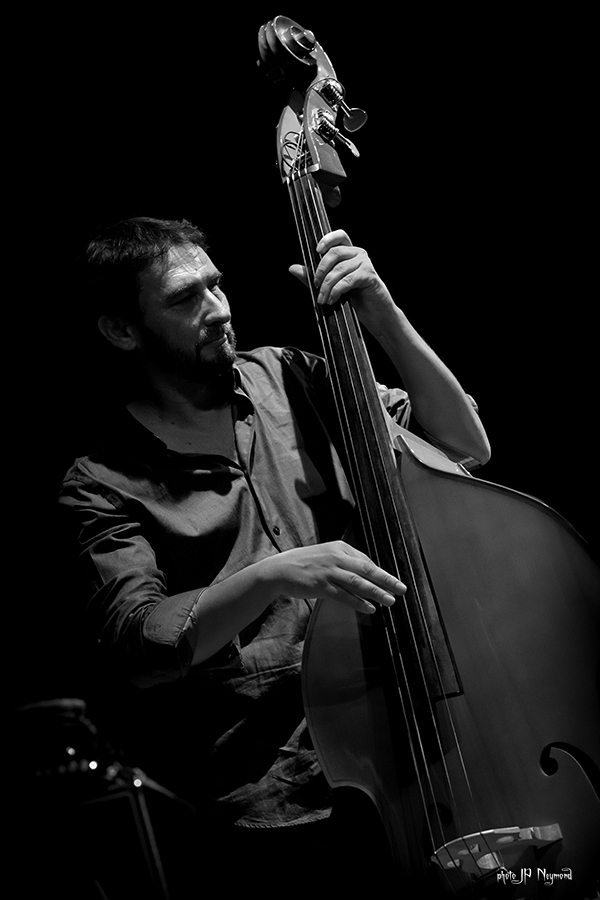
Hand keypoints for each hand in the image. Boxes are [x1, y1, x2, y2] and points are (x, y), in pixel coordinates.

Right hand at [264, 540, 405, 614]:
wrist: (279, 570)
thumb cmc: (304, 563)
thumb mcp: (326, 555)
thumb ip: (345, 562)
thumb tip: (365, 573)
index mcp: (340, 548)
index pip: (366, 561)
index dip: (381, 573)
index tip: (393, 582)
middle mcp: (337, 557)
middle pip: (367, 570)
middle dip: (387, 580)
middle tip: (401, 589)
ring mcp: (329, 571)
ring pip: (358, 583)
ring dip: (376, 592)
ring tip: (390, 601)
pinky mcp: (321, 585)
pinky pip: (344, 596)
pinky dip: (359, 603)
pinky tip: (369, 608)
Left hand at [289, 229, 395, 330]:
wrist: (375, 314)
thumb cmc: (355, 298)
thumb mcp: (330, 286)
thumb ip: (313, 277)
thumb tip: (292, 268)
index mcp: (349, 253)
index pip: (340, 236)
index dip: (327, 239)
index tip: (316, 251)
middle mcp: (358, 254)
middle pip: (335, 253)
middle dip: (321, 270)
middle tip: (316, 286)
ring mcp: (365, 264)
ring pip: (339, 269)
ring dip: (327, 286)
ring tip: (322, 299)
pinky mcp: (369, 276)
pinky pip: (347, 280)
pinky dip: (336, 291)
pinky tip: (332, 300)